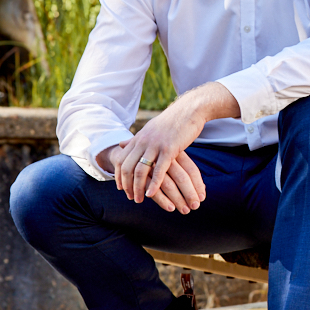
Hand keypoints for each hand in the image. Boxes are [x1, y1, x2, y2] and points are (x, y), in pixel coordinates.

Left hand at [106, 81, 236, 209]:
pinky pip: (159, 170)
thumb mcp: (149, 129)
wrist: (189, 110)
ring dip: (138, 188)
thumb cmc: (171, 121)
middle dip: (127, 185)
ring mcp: (155, 145)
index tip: (121, 188)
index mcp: (138, 138)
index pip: (121, 160)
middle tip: (130, 197)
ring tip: (139, 199)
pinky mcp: (169, 149)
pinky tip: (151, 194)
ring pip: (140, 170)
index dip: (119, 176)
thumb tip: (121, 144)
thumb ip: (135, 139)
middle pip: (127, 167)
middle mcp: (143, 142)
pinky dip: (153, 184)